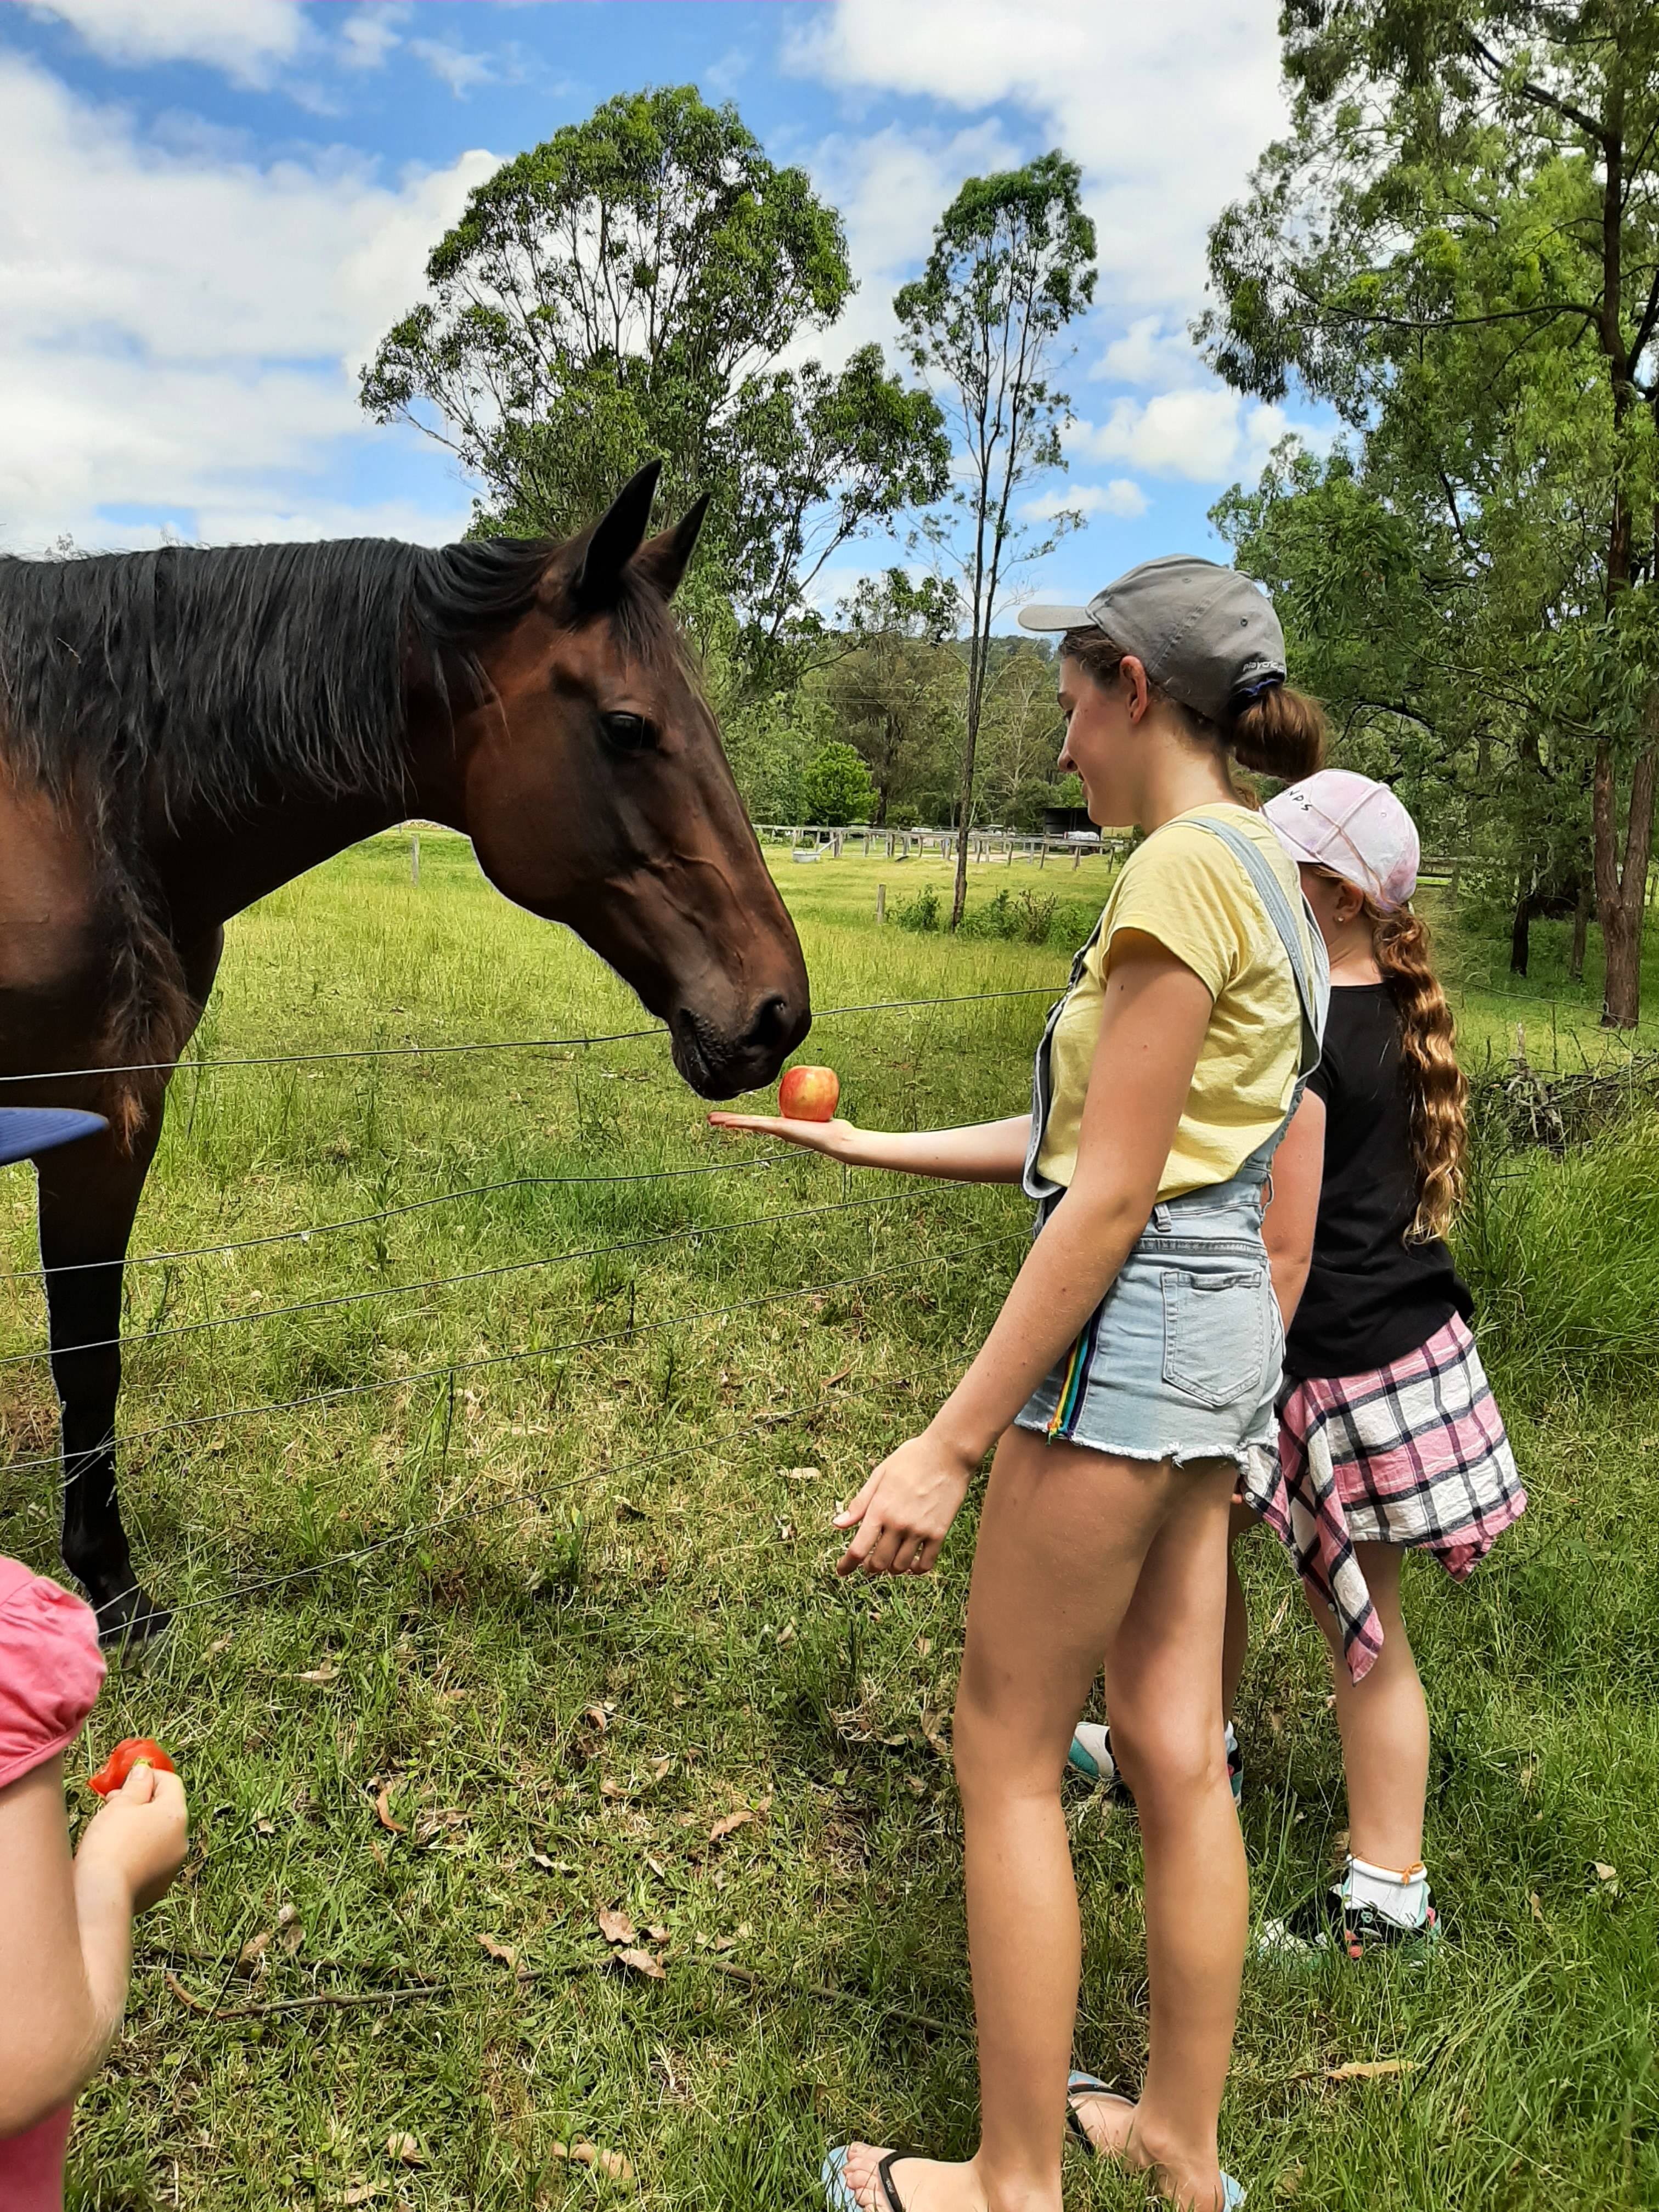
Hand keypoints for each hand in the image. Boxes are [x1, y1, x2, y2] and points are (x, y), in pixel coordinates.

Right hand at [76, 1758, 187, 1911]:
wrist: (101, 1897)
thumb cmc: (109, 1844)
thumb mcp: (121, 1805)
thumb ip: (137, 1785)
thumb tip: (145, 1772)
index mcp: (176, 1815)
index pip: (170, 1782)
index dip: (148, 1776)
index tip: (125, 1781)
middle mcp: (181, 1839)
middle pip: (164, 1809)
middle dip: (139, 1802)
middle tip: (112, 1803)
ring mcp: (172, 1865)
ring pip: (157, 1835)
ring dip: (138, 1828)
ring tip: (109, 1830)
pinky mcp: (158, 1886)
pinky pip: (150, 1860)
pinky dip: (136, 1853)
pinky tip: (114, 1856)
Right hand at [707, 1110, 855, 1159]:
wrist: (837, 1139)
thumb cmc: (832, 1126)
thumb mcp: (819, 1110)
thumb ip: (814, 1103)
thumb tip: (818, 1092)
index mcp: (783, 1125)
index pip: (759, 1120)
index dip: (744, 1118)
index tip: (731, 1117)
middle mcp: (777, 1129)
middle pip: (749, 1122)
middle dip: (731, 1120)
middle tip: (712, 1119)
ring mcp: (777, 1130)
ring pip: (748, 1123)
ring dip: (729, 1121)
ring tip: (712, 1119)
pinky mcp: (779, 1129)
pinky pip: (756, 1124)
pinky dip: (740, 1122)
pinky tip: (727, 1122)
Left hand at [833, 1430, 974, 1576]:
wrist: (948, 1453)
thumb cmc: (911, 1459)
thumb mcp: (879, 1475)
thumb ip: (859, 1503)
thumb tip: (837, 1524)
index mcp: (879, 1509)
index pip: (858, 1548)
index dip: (846, 1565)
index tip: (841, 1571)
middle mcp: (898, 1523)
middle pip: (878, 1563)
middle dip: (869, 1567)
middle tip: (868, 1562)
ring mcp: (919, 1530)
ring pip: (900, 1567)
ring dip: (891, 1569)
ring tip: (890, 1560)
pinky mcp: (939, 1533)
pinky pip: (925, 1564)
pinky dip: (915, 1569)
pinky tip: (911, 1563)